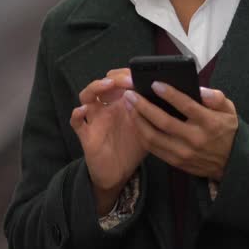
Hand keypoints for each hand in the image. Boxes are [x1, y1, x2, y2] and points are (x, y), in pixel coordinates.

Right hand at [71, 69, 146, 212]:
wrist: (118, 173)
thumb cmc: (133, 148)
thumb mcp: (148, 129)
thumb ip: (155, 115)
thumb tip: (172, 99)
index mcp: (122, 104)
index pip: (122, 81)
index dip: (128, 75)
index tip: (141, 75)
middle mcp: (107, 107)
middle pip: (104, 83)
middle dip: (115, 77)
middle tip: (128, 79)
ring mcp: (95, 118)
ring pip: (86, 96)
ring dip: (95, 87)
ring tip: (108, 85)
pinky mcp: (86, 133)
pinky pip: (77, 122)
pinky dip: (77, 114)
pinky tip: (83, 110)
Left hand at [125, 83, 238, 179]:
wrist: (231, 163)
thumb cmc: (227, 131)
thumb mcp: (229, 110)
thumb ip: (216, 98)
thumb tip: (199, 89)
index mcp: (209, 123)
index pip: (187, 106)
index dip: (169, 94)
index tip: (155, 84)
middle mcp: (195, 139)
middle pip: (164, 122)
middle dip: (144, 106)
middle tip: (131, 94)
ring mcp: (184, 152)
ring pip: (154, 137)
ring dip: (138, 120)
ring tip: (129, 106)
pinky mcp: (176, 162)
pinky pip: (154, 149)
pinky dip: (142, 135)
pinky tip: (136, 122)